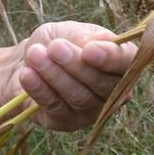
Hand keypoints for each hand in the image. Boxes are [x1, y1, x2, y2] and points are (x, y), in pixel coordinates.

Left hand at [11, 21, 137, 131]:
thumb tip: (102, 41)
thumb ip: (84, 37)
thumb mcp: (67, 31)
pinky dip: (40, 90)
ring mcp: (91, 111)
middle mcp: (112, 91)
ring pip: (79, 97)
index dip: (110, 58)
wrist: (28, 62)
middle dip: (76, 65)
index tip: (89, 50)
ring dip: (55, 75)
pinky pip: (56, 107)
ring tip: (35, 54)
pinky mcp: (67, 122)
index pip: (126, 62)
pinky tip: (27, 75)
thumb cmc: (55, 43)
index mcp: (120, 62)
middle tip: (55, 47)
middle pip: (102, 84)